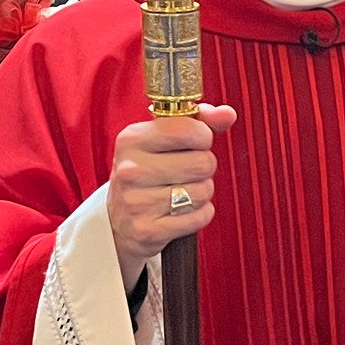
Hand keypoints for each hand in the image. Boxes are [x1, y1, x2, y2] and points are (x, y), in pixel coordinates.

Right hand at [106, 103, 237, 288]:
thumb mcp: (160, 141)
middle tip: (188, 171)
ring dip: (202, 192)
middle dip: (204, 167)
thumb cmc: (145, 174)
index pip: (187, 129)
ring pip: (204, 191)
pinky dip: (199, 214)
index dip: (202, 136)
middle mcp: (131, 169)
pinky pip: (200, 216)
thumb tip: (228, 114)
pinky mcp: (148, 230)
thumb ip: (197, 122)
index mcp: (131, 140)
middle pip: (203, 162)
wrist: (116, 222)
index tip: (195, 142)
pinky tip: (182, 211)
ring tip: (182, 191)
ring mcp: (137, 202)